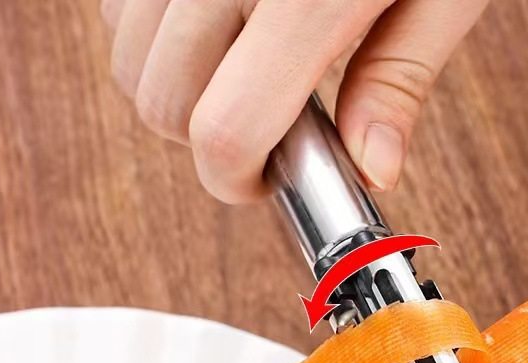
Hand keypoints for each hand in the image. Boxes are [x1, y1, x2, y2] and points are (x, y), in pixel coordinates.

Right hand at [102, 0, 488, 201]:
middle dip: (209, 138)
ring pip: (127, 53)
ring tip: (244, 60)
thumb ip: (400, 77)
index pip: (222, 132)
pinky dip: (154, 26)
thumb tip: (372, 166)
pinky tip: (212, 13)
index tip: (265, 180)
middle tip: (267, 122)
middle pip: (160, 103)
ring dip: (179, 83)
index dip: (235, 181)